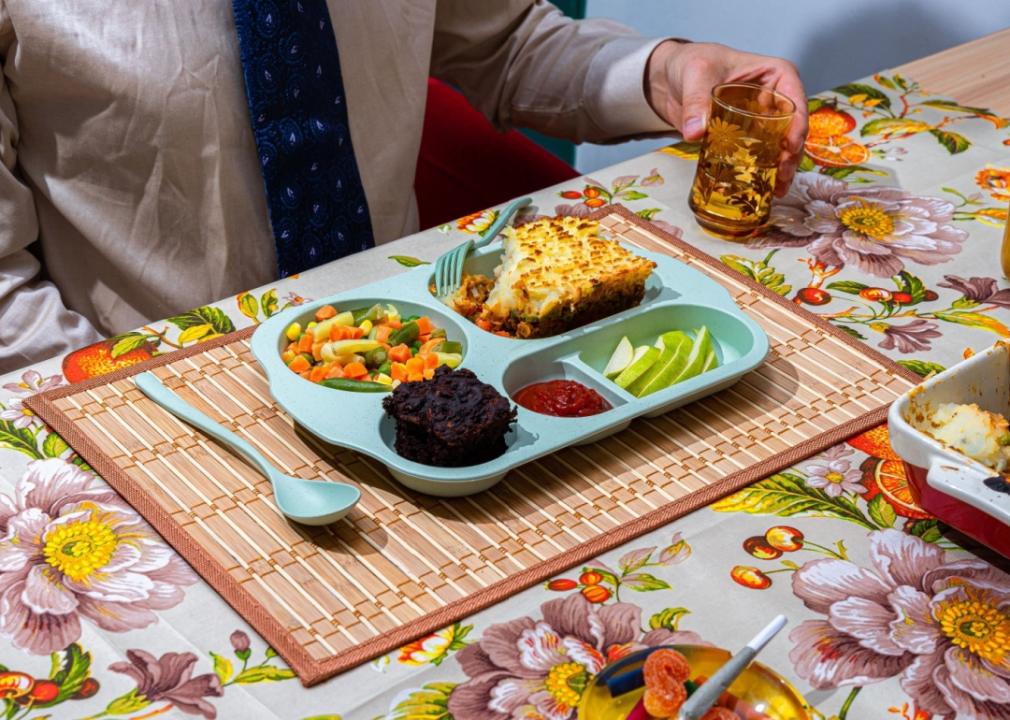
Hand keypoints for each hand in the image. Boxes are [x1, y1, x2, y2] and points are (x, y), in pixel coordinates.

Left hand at [646, 41, 807, 195]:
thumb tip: (695, 132)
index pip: (794, 99)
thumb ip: (696, 101)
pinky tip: (761, 189)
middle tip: (782, 177)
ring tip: (776, 190)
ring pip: (779, 146)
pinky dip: (761, 171)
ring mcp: (761, 120)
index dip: (797, 125)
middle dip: (791, 155)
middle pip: (791, 128)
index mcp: (774, 74)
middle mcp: (773, 98)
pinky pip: (758, 155)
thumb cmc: (691, 62)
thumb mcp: (695, 74)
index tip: (789, 148)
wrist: (670, 78)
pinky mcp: (746, 137)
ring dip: (780, 168)